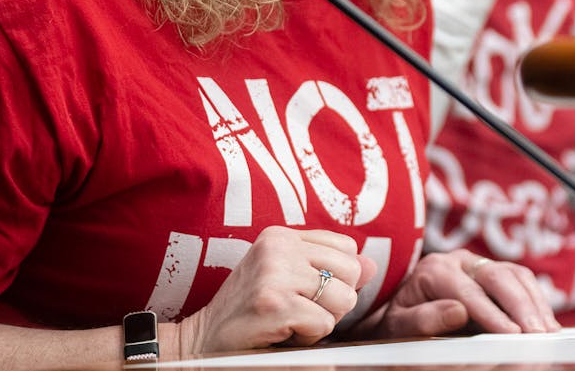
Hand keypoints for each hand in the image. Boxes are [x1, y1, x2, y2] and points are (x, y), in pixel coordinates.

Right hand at [177, 227, 375, 354]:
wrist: (202, 339)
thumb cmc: (247, 310)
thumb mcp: (287, 279)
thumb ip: (329, 270)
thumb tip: (372, 265)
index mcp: (281, 234)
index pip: (346, 247)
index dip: (336, 278)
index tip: (303, 291)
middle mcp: (278, 245)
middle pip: (351, 271)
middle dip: (335, 300)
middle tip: (299, 310)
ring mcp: (276, 272)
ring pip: (343, 298)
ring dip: (323, 320)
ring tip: (290, 320)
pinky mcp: (275, 303)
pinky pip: (325, 323)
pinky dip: (310, 336)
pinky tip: (282, 332)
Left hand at [355, 249, 558, 337]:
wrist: (399, 312)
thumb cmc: (399, 322)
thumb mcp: (398, 325)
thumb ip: (423, 319)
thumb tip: (458, 312)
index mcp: (434, 270)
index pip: (468, 291)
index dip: (492, 313)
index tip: (511, 334)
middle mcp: (459, 260)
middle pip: (497, 276)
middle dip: (521, 306)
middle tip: (537, 333)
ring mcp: (479, 264)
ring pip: (515, 274)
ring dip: (535, 302)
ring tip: (548, 331)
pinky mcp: (495, 273)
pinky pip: (522, 280)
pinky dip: (537, 300)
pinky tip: (546, 323)